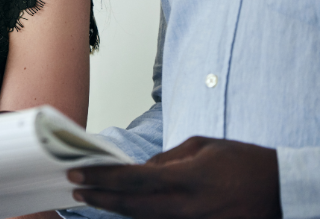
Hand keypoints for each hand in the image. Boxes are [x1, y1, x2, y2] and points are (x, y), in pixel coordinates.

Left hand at [67, 136, 281, 218]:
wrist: (282, 191)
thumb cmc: (244, 162)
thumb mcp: (202, 146)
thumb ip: (166, 159)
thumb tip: (138, 169)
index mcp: (187, 178)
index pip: (133, 178)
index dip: (101, 176)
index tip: (78, 171)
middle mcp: (188, 206)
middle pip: (131, 205)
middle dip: (99, 196)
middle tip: (74, 187)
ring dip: (115, 209)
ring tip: (91, 197)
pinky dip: (140, 217)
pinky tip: (122, 208)